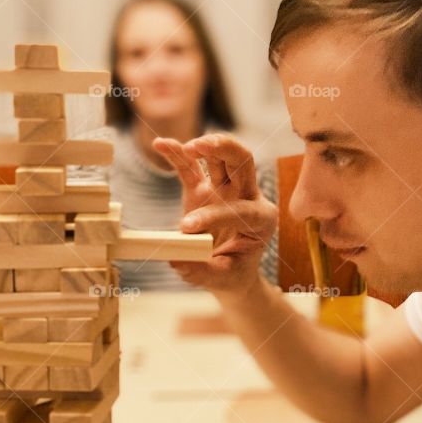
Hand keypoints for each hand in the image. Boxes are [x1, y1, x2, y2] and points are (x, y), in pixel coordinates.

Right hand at [153, 133, 276, 294]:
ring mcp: (225, 189)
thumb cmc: (231, 274)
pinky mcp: (204, 189)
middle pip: (243, 161)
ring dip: (206, 145)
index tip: (186, 226)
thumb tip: (176, 259)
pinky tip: (160, 144)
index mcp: (261, 220)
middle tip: (202, 147)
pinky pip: (191, 167)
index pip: (242, 209)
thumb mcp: (220, 279)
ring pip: (221, 156)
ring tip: (188, 147)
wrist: (230, 272)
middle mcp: (247, 197)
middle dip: (226, 149)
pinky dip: (177, 154)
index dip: (214, 215)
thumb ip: (199, 270)